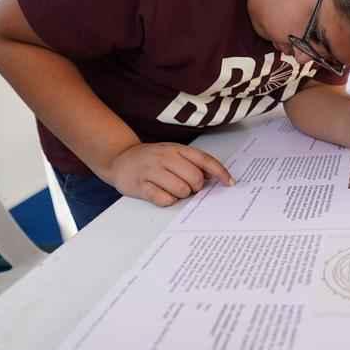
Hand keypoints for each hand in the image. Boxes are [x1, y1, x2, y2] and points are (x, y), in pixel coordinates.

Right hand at [107, 142, 233, 206]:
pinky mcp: (141, 186)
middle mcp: (165, 157)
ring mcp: (152, 171)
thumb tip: (215, 178)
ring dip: (181, 195)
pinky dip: (167, 200)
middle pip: (195, 178)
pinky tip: (162, 194)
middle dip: (196, 188)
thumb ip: (192, 162)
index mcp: (177, 149)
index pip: (204, 160)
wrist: (120, 159)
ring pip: (181, 190)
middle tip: (187, 187)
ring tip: (173, 190)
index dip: (220, 173)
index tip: (230, 183)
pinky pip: (164, 199)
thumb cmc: (152, 159)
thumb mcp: (173, 153)